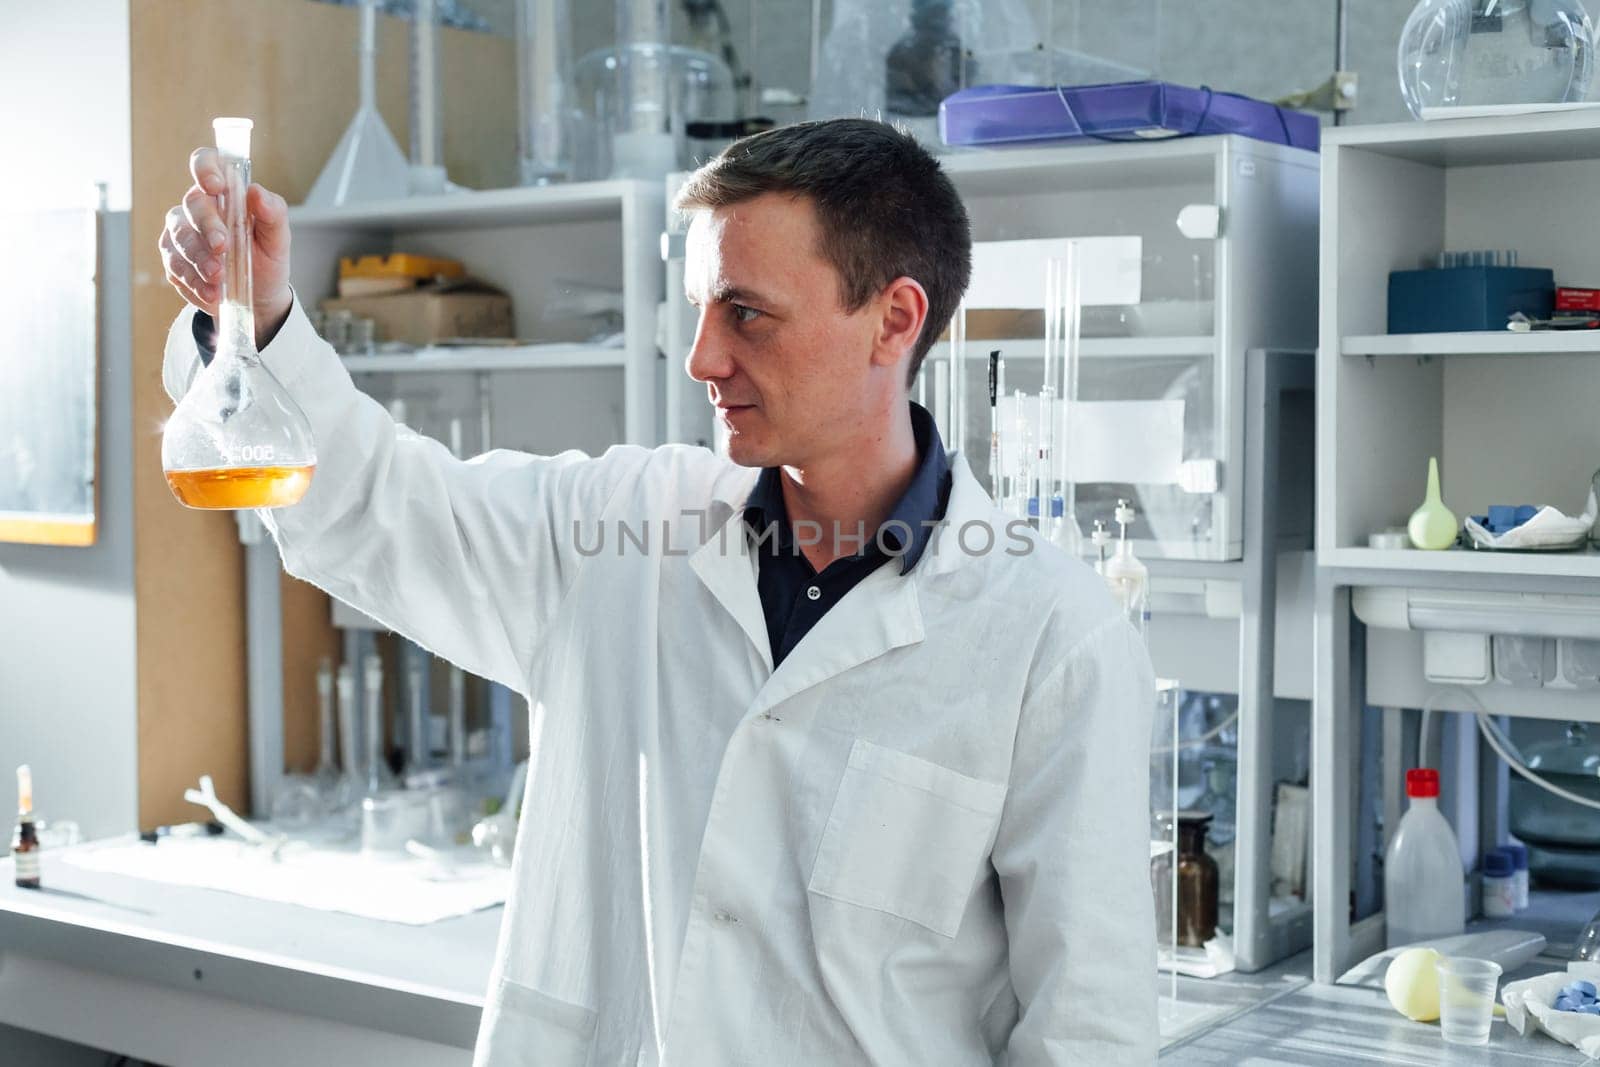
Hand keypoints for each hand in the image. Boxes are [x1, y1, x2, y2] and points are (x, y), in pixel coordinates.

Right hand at [158, 147, 293, 348]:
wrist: (258, 298)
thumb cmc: (267, 260)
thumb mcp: (278, 240)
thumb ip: (273, 214)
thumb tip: (257, 193)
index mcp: (223, 193)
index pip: (205, 163)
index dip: (205, 168)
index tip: (216, 186)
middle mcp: (198, 208)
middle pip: (192, 205)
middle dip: (207, 227)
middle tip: (223, 248)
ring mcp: (181, 234)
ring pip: (179, 238)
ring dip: (199, 259)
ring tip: (220, 278)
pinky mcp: (173, 261)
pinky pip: (176, 267)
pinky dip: (195, 281)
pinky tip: (212, 293)